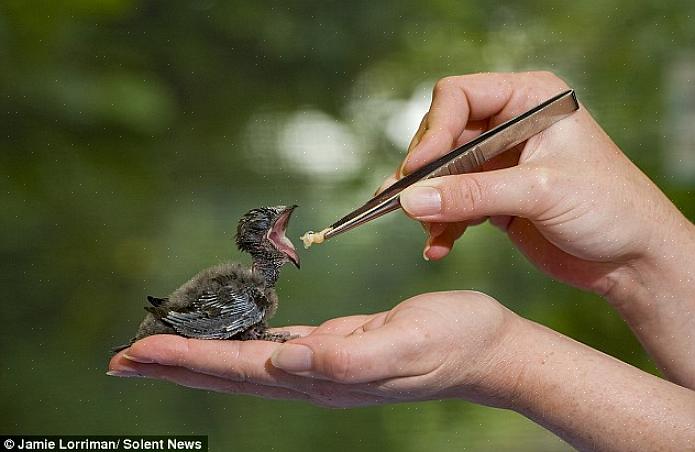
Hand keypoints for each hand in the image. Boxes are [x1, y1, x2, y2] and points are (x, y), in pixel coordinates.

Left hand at [108, 291, 520, 407]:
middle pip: (229, 372)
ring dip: (198, 356)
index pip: (240, 369)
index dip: (187, 359)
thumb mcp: (406, 343)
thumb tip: (287, 361)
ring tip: (158, 349)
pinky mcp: (336, 349)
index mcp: (325, 378)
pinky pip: (273, 347)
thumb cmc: (455, 340)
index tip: (138, 350)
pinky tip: (228, 337)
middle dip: (173, 364)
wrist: (488, 348)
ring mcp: (323, 367)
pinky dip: (239, 343)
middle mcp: (315, 378)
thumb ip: (347, 358)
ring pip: (244, 362)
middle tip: (121, 357)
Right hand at [389, 71, 693, 296]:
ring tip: (423, 230)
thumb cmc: (610, 209)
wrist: (633, 260)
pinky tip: (438, 246)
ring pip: (442, 173)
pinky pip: (453, 204)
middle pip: (442, 136)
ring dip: (428, 203)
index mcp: (529, 100)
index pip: (458, 96)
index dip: (432, 130)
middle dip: (424, 173)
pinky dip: (441, 225)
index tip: (417, 170)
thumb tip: (412, 200)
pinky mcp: (495, 197)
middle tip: (408, 203)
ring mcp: (500, 163)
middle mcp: (509, 125)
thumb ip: (473, 194)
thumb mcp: (541, 193)